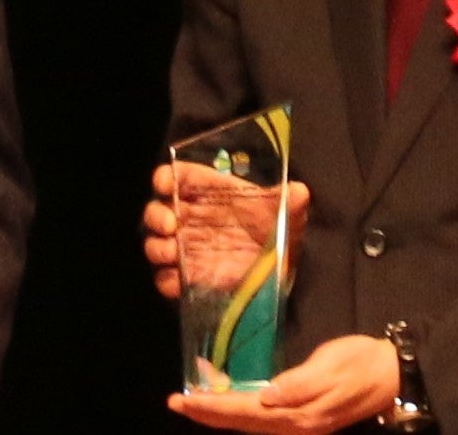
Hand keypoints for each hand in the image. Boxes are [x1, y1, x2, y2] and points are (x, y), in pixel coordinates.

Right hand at [143, 164, 309, 299]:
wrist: (279, 266)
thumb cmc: (274, 227)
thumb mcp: (284, 211)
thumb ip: (289, 200)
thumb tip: (301, 191)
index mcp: (204, 192)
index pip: (174, 177)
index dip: (165, 178)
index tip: (167, 184)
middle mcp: (188, 217)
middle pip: (156, 211)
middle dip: (157, 216)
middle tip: (171, 224)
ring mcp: (185, 248)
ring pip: (155, 244)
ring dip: (158, 247)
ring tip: (173, 252)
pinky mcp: (188, 277)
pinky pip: (166, 279)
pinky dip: (168, 280)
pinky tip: (180, 280)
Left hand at [166, 334, 398, 432]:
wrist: (393, 373)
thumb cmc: (361, 362)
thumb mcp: (332, 366)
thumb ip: (299, 384)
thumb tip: (267, 397)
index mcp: (298, 413)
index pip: (244, 412)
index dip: (211, 407)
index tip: (183, 401)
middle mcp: (295, 424)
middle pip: (242, 423)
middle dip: (207, 414)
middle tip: (176, 403)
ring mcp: (300, 424)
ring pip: (250, 424)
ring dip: (220, 415)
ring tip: (194, 405)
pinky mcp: (305, 417)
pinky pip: (262, 420)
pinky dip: (239, 413)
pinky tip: (229, 404)